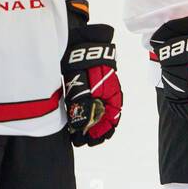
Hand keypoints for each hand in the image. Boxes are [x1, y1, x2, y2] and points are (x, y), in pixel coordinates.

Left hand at [62, 23, 121, 146]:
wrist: (81, 46)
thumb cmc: (89, 66)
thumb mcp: (88, 88)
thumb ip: (85, 107)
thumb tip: (80, 127)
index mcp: (114, 97)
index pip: (112, 121)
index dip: (102, 133)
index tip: (90, 142)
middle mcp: (108, 97)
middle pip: (103, 119)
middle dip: (93, 132)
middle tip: (80, 142)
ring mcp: (97, 93)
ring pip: (95, 114)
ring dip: (87, 125)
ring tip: (76, 136)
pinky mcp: (86, 89)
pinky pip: (87, 107)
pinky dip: (82, 116)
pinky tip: (74, 122)